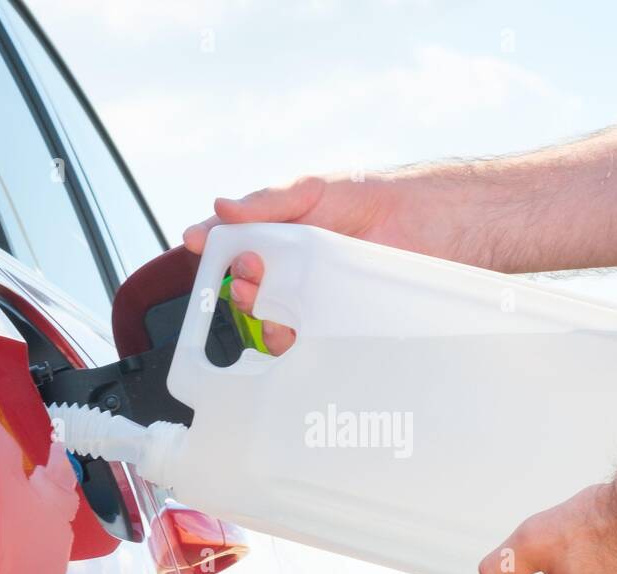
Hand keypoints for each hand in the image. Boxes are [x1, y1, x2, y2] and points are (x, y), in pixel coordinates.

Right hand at [183, 174, 409, 321]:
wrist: (420, 222)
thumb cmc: (366, 198)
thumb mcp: (311, 189)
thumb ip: (266, 201)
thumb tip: (221, 207)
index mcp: (273, 235)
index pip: (230, 242)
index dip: (210, 245)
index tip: (196, 242)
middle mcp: (285, 268)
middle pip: (245, 286)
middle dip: (239, 282)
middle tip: (251, 269)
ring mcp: (306, 297)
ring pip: (267, 319)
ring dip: (258, 314)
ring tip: (267, 300)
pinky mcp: (330, 321)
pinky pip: (301, 342)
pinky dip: (290, 340)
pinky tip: (293, 329)